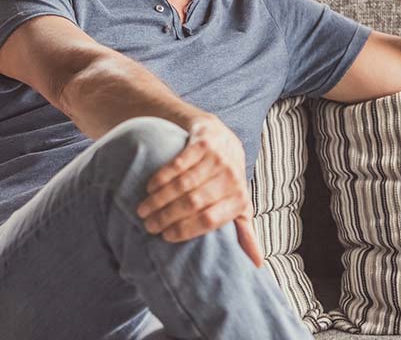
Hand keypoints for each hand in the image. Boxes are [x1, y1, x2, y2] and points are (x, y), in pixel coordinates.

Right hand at [135, 115, 263, 267]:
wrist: (223, 137)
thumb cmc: (227, 179)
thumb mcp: (239, 205)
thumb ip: (244, 232)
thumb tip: (257, 264)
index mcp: (240, 199)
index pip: (209, 220)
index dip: (185, 230)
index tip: (165, 237)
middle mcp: (231, 178)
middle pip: (193, 203)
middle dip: (167, 216)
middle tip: (148, 225)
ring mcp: (218, 158)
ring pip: (183, 184)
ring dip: (159, 199)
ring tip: (143, 210)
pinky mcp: (204, 141)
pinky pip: (179, 163)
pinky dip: (162, 176)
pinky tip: (149, 187)